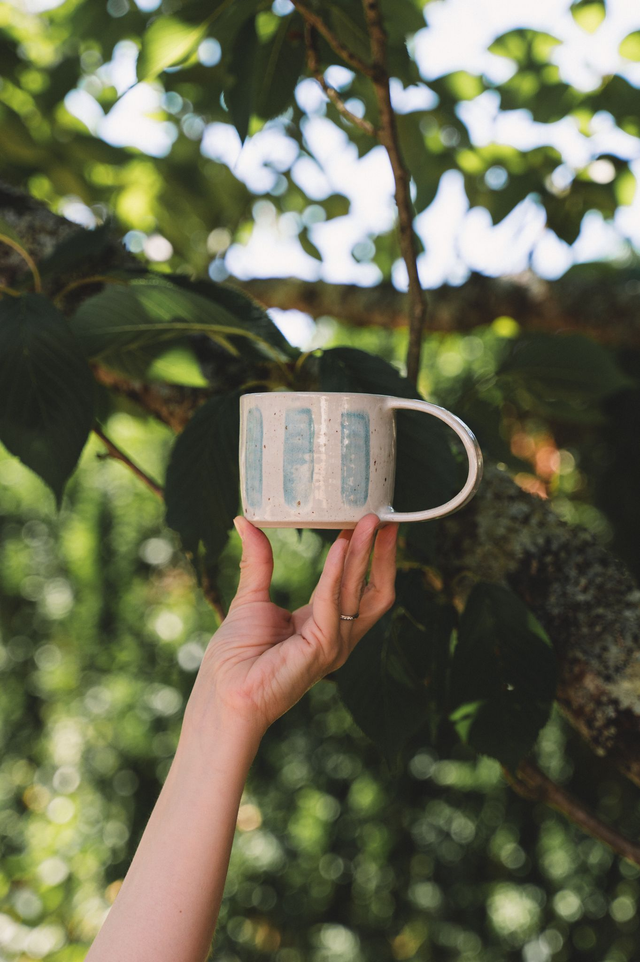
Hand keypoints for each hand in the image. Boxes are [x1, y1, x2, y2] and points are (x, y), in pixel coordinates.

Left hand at [183, 514, 397, 743]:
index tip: (367, 521)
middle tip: (381, 517)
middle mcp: (338, 637)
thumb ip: (258, 562)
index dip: (366, 555)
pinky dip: (338, 573)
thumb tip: (247, 522)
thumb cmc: (234, 658)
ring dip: (365, 555)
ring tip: (367, 522)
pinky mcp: (321, 649)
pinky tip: (339, 547)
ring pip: (360, 593)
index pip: (360, 587)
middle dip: (380, 553)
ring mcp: (334, 645)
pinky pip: (333, 604)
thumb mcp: (251, 599)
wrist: (221, 696)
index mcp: (325, 626)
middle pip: (373, 589)